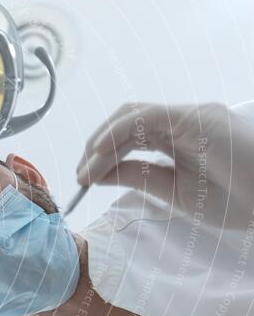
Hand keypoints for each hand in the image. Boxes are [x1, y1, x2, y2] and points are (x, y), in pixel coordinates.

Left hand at [76, 102, 253, 222]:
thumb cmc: (235, 200)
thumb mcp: (174, 192)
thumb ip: (139, 177)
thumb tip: (99, 173)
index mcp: (179, 138)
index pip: (130, 136)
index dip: (102, 154)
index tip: (83, 178)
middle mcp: (183, 121)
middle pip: (125, 122)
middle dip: (96, 146)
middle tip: (79, 175)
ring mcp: (190, 116)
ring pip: (131, 115)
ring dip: (102, 140)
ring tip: (85, 169)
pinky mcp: (196, 117)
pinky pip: (146, 116)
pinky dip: (118, 131)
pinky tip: (100, 152)